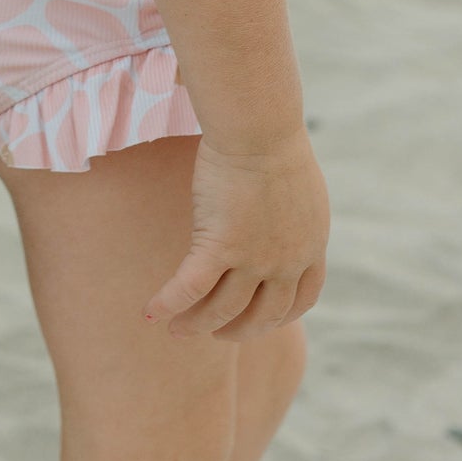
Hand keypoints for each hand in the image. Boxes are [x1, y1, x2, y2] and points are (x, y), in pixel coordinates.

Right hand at [146, 126, 328, 340]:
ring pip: (223, 309)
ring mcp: (254, 259)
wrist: (259, 127)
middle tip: (217, 333)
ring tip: (179, 331)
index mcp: (310, 246)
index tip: (260, 319)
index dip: (280, 316)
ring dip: (199, 325)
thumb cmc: (272, 140)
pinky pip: (190, 287)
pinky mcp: (221, 246)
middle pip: (264, 315)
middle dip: (239, 330)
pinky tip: (150, 313)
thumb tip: (274, 213)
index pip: (301, 300)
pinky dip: (168, 303)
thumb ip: (290, 215)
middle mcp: (286, 261)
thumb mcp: (297, 188)